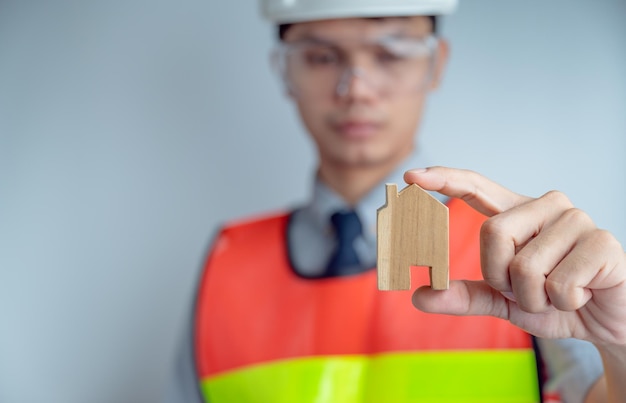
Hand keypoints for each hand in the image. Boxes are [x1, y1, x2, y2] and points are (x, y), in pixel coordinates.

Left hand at [403, 166, 625, 346]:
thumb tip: (418, 296)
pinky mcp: (602, 241)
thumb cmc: (554, 301)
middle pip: (492, 234)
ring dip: (534, 297)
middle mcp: (546, 206)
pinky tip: (582, 295)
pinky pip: (558, 283)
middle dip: (502, 277)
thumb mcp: (503, 300)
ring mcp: (576, 219)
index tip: (412, 176)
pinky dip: (563, 303)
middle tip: (529, 290)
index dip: (445, 179)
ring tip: (557, 293)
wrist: (606, 323)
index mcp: (518, 213)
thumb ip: (464, 295)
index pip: (477, 187)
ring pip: (524, 265)